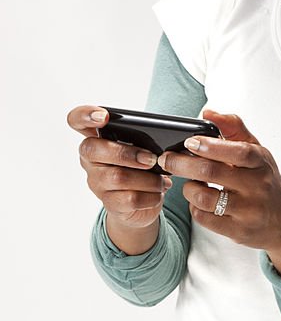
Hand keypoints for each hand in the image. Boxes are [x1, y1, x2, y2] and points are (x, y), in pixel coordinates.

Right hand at [67, 105, 171, 253]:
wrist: (140, 205)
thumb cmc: (141, 166)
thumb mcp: (142, 148)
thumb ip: (145, 139)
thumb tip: (164, 144)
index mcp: (96, 137)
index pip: (77, 120)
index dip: (85, 115)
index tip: (104, 116)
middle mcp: (90, 159)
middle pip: (94, 149)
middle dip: (126, 153)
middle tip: (152, 159)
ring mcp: (96, 182)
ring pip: (117, 177)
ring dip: (147, 178)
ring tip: (163, 179)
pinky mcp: (109, 203)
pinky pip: (130, 199)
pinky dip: (151, 195)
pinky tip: (160, 191)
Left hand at [158, 110, 280, 279]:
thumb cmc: (266, 182)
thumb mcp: (258, 152)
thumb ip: (234, 129)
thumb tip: (208, 113)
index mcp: (261, 163)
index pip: (237, 151)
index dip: (210, 145)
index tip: (189, 141)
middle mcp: (257, 186)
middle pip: (211, 172)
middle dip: (182, 163)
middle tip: (167, 159)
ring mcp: (248, 211)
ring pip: (203, 197)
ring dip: (188, 187)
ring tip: (189, 182)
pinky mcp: (238, 230)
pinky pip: (204, 218)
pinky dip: (194, 207)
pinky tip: (199, 200)